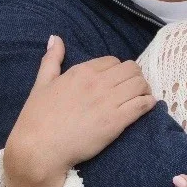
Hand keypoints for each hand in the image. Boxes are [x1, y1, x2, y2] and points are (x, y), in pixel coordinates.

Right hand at [2, 36, 153, 186]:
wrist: (39, 149)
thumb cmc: (37, 118)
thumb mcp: (41, 83)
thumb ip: (51, 59)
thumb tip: (55, 38)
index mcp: (81, 71)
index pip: (112, 61)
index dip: (117, 70)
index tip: (116, 82)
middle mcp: (97, 82)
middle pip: (131, 69)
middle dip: (135, 77)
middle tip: (133, 89)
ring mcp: (108, 101)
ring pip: (140, 84)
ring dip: (144, 89)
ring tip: (141, 98)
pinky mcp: (116, 121)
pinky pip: (142, 104)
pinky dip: (149, 103)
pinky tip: (147, 107)